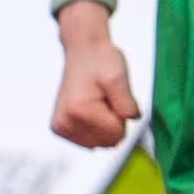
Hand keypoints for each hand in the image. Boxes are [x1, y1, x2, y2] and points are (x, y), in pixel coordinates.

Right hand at [48, 4, 137, 149]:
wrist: (83, 50)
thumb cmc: (99, 60)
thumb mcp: (120, 78)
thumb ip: (128, 105)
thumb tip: (132, 121)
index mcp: (79, 111)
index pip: (116, 135)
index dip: (122, 117)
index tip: (114, 99)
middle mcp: (66, 122)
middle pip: (107, 141)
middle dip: (113, 122)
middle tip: (106, 99)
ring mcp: (61, 126)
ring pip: (98, 143)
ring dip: (104, 125)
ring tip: (98, 102)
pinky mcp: (60, 128)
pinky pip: (88, 141)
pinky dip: (94, 128)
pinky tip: (91, 109)